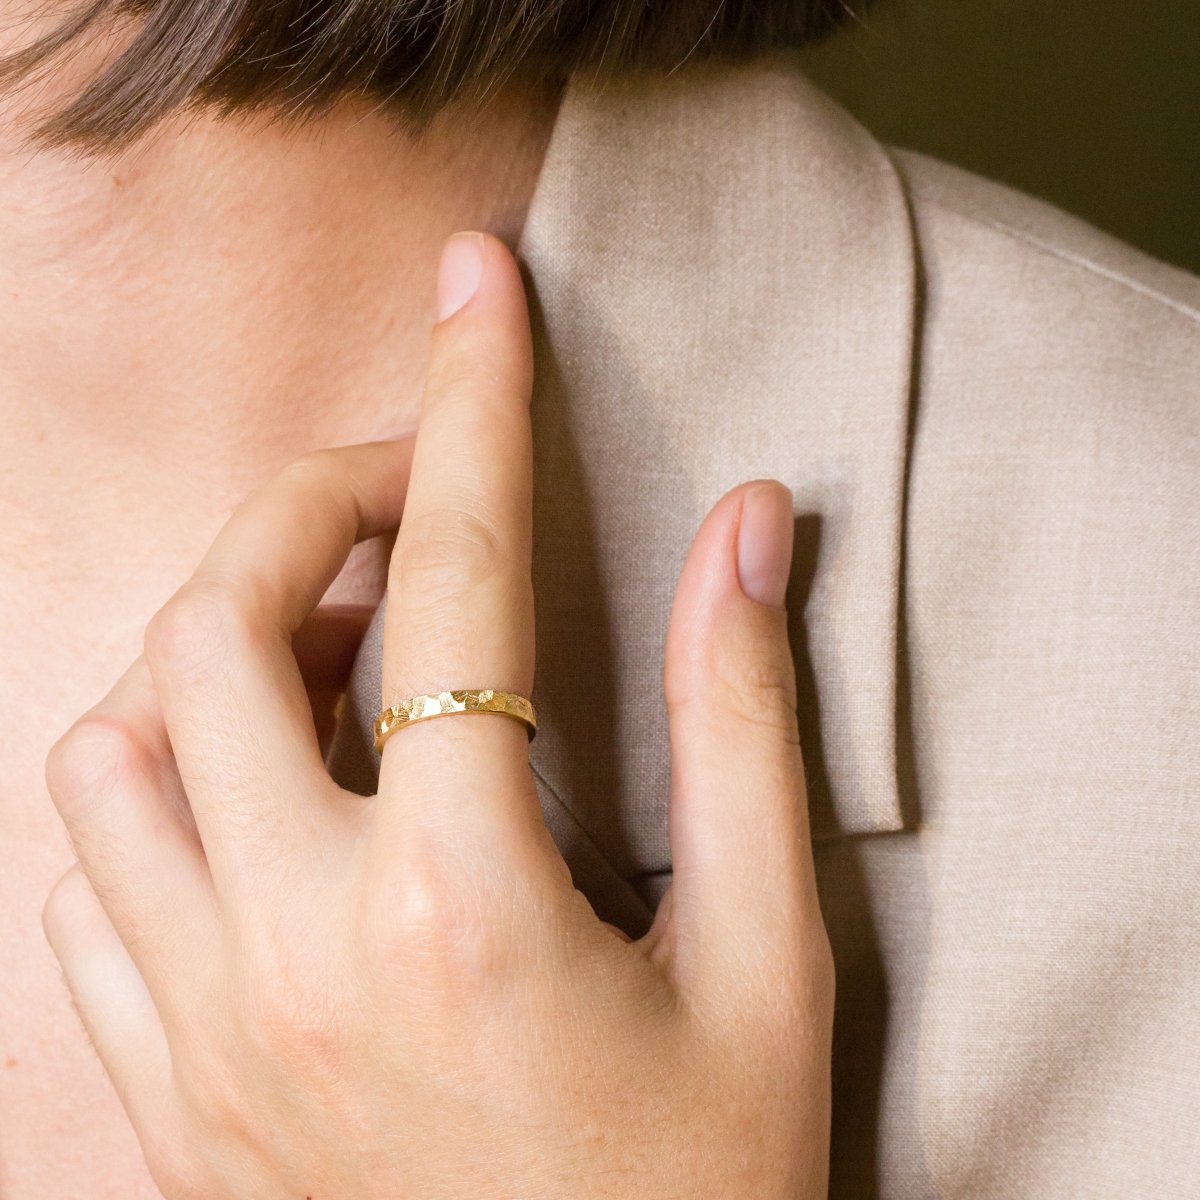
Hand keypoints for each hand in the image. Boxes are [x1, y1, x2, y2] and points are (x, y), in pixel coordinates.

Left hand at [41, 231, 834, 1197]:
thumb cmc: (702, 1194)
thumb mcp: (770, 960)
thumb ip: (742, 721)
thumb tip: (746, 528)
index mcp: (464, 904)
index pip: (462, 581)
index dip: (477, 404)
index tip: (476, 287)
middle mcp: (294, 950)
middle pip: (222, 626)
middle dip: (309, 506)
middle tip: (403, 492)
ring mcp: (201, 1030)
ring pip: (111, 746)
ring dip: (211, 646)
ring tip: (328, 645)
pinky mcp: (163, 1098)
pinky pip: (87, 882)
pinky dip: (152, 786)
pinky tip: (252, 789)